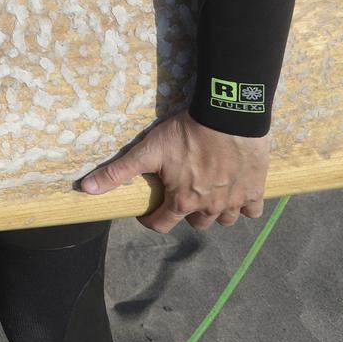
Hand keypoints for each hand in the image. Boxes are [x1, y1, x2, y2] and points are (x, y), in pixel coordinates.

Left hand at [78, 110, 270, 232]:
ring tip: (209, 195)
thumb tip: (86, 188)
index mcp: (182, 202)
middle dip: (185, 214)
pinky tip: (237, 192)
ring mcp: (235, 201)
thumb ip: (118, 172)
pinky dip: (246, 206)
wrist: (229, 116)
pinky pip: (253, 211)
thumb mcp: (148, 151)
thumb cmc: (186, 133)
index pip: (161, 225)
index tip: (149, 211)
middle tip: (181, 195)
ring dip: (216, 212)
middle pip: (196, 223)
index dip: (151, 219)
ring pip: (225, 220)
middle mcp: (210, 208)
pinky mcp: (256, 190)